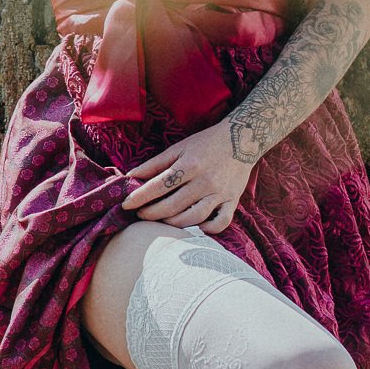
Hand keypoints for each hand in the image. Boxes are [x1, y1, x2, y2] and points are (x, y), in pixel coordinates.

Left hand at [119, 120, 254, 232]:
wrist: (243, 138)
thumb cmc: (205, 143)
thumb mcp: (178, 147)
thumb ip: (154, 164)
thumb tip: (130, 176)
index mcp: (189, 165)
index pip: (159, 185)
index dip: (140, 197)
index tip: (126, 205)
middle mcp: (205, 181)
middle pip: (173, 205)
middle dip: (152, 213)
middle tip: (140, 215)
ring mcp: (220, 193)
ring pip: (194, 217)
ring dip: (173, 224)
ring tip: (161, 222)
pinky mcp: (233, 201)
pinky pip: (221, 222)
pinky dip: (207, 229)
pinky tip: (194, 227)